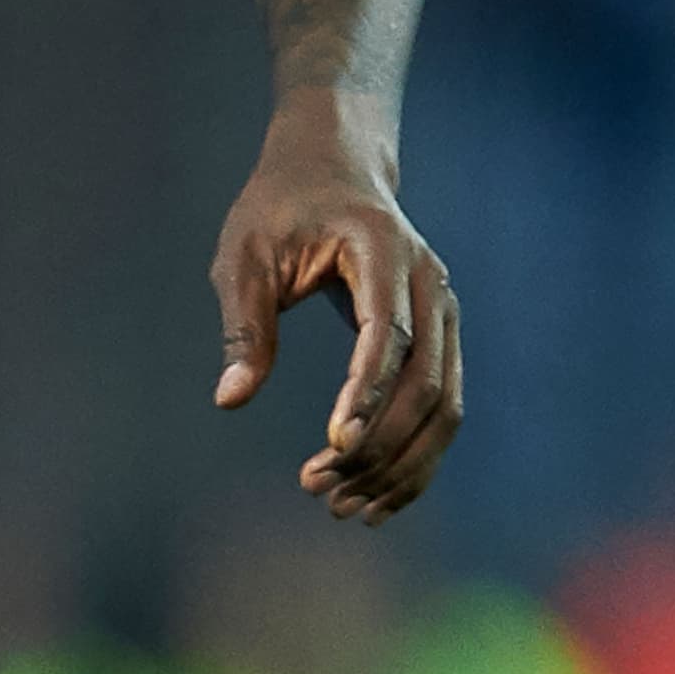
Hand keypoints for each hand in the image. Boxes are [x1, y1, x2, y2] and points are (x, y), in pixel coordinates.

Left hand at [209, 116, 461, 523]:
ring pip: (445, 405)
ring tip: (342, 507)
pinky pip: (443, 407)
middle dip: (378, 445)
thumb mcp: (244, 253)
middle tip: (318, 488)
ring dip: (400, 464)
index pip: (388, 332)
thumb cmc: (279, 206)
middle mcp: (429, 283)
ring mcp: (444, 312)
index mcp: (382, 249)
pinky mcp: (442, 339)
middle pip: (426, 382)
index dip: (367, 391)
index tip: (334, 443)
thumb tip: (230, 400)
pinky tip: (376, 497)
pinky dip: (416, 457)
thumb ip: (244, 325)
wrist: (334, 166)